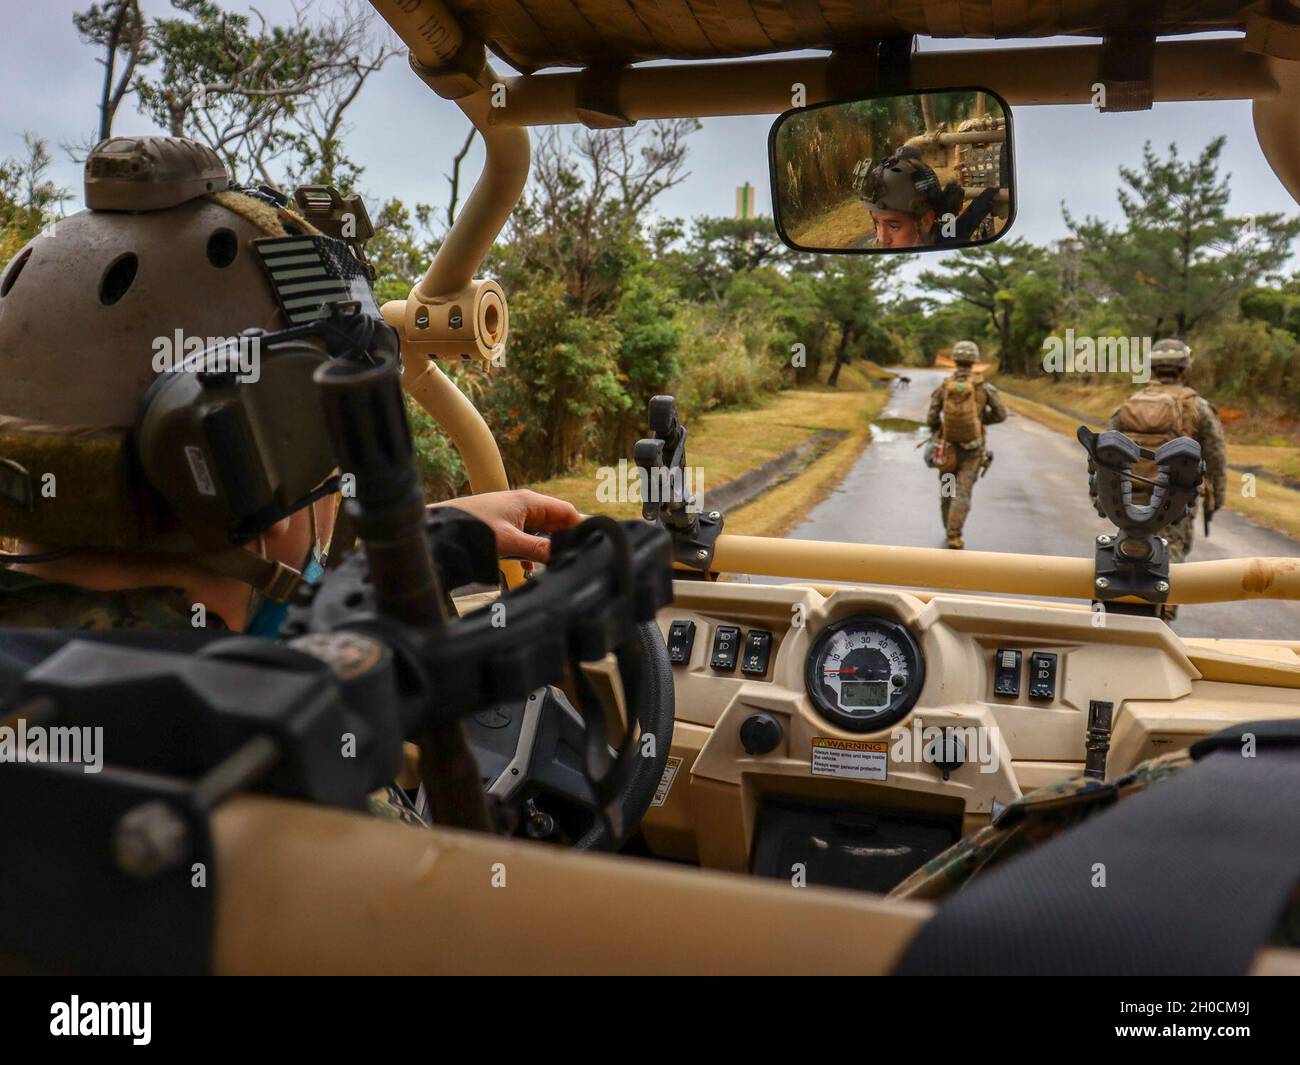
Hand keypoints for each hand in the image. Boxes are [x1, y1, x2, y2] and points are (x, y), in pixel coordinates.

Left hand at [433, 489, 581, 563]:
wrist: (438, 528)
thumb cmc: (471, 528)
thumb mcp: (508, 542)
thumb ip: (537, 548)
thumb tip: (561, 555)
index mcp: (529, 502)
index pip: (566, 512)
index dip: (579, 528)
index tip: (589, 545)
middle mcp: (524, 505)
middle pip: (555, 522)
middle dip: (563, 541)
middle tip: (571, 560)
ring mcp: (513, 515)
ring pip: (540, 532)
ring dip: (545, 548)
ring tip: (551, 566)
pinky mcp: (503, 526)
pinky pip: (526, 537)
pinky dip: (529, 552)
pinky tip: (526, 568)